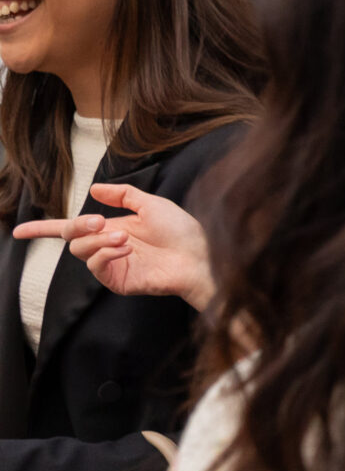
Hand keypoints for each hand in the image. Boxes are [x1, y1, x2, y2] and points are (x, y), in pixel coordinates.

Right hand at [14, 184, 213, 309]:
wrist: (200, 255)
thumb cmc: (182, 231)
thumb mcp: (151, 204)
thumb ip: (123, 195)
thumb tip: (95, 189)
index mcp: (112, 228)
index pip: (70, 229)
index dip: (42, 229)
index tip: (17, 232)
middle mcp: (108, 246)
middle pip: (70, 236)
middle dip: (79, 225)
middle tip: (99, 221)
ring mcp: (112, 265)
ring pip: (80, 251)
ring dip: (97, 240)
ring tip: (125, 238)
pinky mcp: (118, 281)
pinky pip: (95, 267)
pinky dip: (106, 254)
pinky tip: (127, 250)